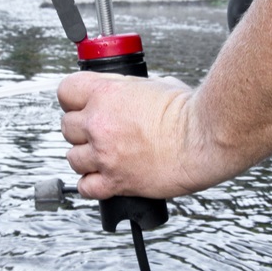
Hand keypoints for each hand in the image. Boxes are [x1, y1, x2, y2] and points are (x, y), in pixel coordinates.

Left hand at [58, 72, 232, 199]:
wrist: (205, 138)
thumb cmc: (190, 111)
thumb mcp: (156, 83)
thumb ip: (131, 89)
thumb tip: (129, 93)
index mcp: (106, 94)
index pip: (66, 92)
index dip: (74, 99)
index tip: (80, 104)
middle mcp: (99, 124)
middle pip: (67, 126)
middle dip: (81, 129)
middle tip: (99, 131)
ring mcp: (105, 155)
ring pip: (72, 158)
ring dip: (86, 156)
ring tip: (104, 155)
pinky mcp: (116, 181)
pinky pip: (86, 187)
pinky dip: (91, 184)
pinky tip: (103, 177)